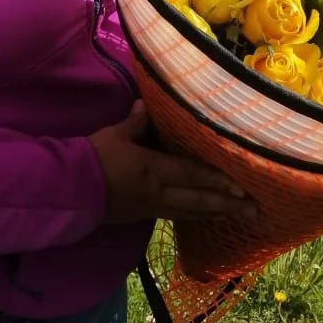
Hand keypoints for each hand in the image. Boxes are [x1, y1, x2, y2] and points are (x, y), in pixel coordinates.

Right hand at [88, 102, 255, 224]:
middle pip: (199, 200)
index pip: (194, 175)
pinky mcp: (141, 217)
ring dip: (216, 214)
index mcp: (154, 170)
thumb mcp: (114, 135)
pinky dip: (194, 217)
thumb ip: (135, 122)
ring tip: (237, 216)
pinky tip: (202, 217)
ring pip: (190, 212)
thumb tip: (146, 105)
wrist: (68, 191)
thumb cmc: (92, 159)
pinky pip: (175, 217)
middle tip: (254, 209)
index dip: (219, 181)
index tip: (242, 187)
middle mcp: (158, 193)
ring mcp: (150, 208)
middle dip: (228, 205)